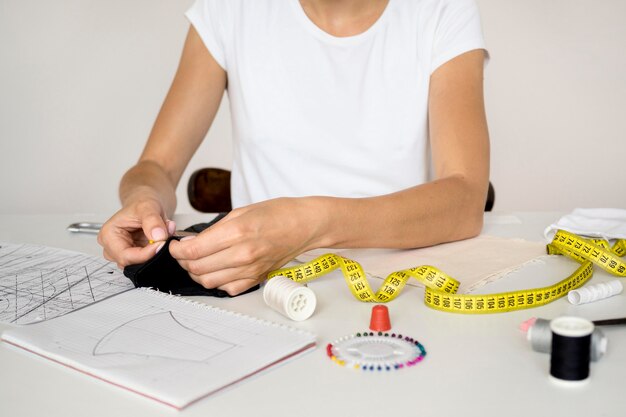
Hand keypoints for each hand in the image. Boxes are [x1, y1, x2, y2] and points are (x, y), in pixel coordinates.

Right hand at [98, 198, 175, 268]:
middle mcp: (112, 247)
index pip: (125, 256)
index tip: (161, 245)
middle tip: (164, 240)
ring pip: (141, 263)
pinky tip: (160, 239)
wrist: (147, 202)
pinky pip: (148, 260)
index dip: (145, 254)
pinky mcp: (135, 255)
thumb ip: (153, 221)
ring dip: (154, 252)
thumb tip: (158, 236)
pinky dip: (157, 251)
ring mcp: (124, 252)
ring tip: (162, 235)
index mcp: (108, 235)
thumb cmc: (141, 203)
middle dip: (151, 253)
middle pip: (132, 262)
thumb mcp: (148, 207)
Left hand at [169, 197, 325, 294]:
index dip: (177, 251)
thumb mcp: (242, 211)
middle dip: (183, 261)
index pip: (194, 250)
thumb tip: (193, 242)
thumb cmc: (278, 213)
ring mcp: (250, 270)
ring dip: (197, 274)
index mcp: (237, 233)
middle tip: (183, 253)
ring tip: (196, 262)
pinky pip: (228, 288)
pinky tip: (217, 270)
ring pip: (209, 282)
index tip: (174, 246)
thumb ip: (215, 229)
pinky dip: (217, 282)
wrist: (305, 225)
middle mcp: (242, 255)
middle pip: (197, 268)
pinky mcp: (257, 278)